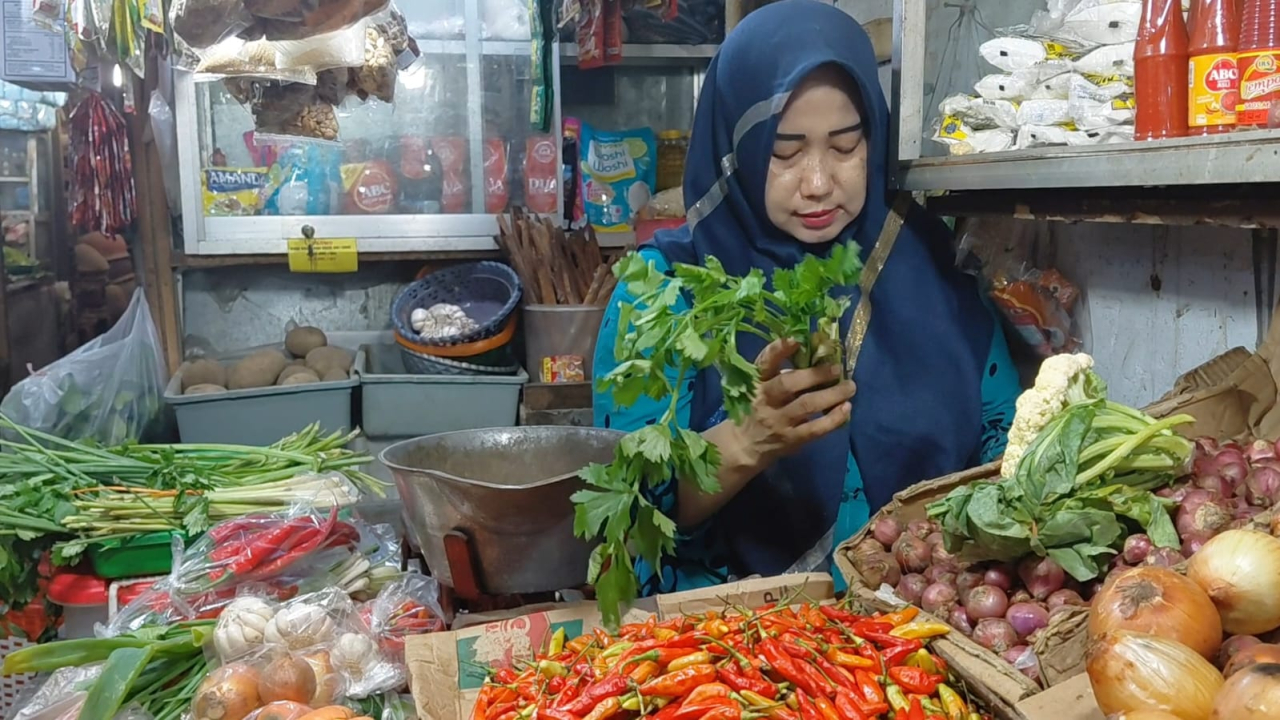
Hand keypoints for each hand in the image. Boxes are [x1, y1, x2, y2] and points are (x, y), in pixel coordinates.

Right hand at [728, 338, 855, 470]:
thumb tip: (815, 358)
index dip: (778, 350)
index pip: (764, 362)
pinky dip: (833, 418)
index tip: (796, 339)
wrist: (745, 445)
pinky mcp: (790, 439)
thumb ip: (780, 373)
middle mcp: (765, 399)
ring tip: (849, 387)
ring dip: (832, 394)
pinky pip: (815, 428)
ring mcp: (778, 421)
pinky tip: (846, 409)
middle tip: (837, 368)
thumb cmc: (756, 408)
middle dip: (815, 374)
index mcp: (756, 381)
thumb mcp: (759, 387)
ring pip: (807, 405)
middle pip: (789, 384)